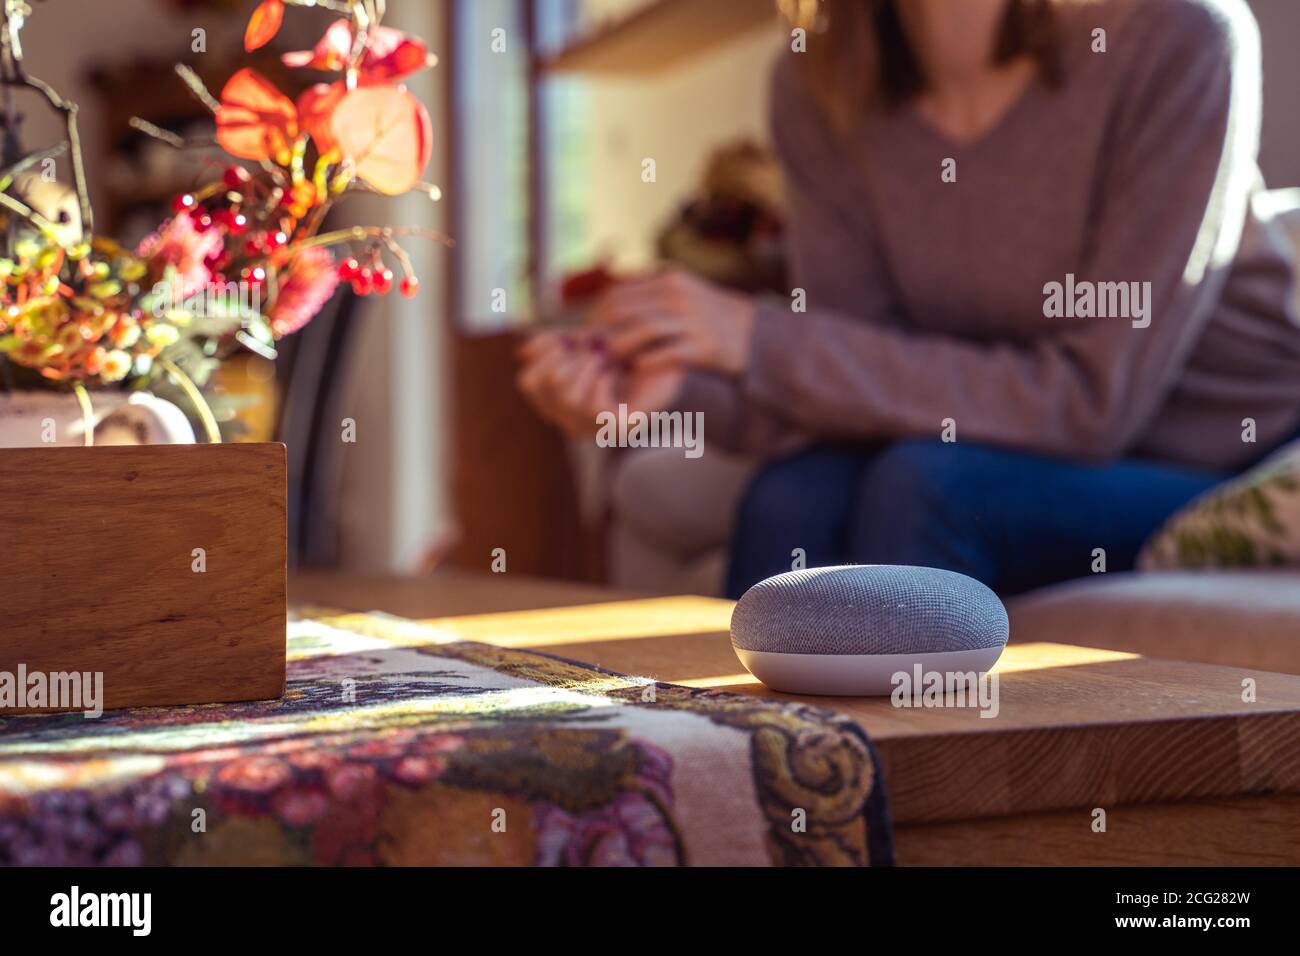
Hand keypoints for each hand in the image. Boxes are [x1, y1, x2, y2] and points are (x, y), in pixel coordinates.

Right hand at [515, 329, 684, 436]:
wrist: (675, 362)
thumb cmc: (632, 352)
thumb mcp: (590, 342)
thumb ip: (557, 344)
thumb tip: (522, 348)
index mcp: (558, 399)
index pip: (528, 380)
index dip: (543, 354)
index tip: (570, 338)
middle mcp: (570, 419)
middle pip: (541, 386)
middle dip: (565, 357)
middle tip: (592, 346)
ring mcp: (592, 428)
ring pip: (565, 395)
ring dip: (586, 366)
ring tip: (606, 357)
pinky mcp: (616, 429)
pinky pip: (592, 407)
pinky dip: (602, 380)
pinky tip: (617, 371)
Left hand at [588, 269, 755, 376]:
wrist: (755, 335)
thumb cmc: (710, 317)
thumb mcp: (681, 291)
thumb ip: (649, 290)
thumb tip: (610, 293)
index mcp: (668, 279)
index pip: (618, 293)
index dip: (596, 315)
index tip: (586, 334)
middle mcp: (678, 295)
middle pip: (625, 310)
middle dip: (601, 331)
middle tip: (590, 351)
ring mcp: (691, 319)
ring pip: (642, 330)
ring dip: (620, 347)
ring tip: (609, 361)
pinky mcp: (702, 345)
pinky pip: (666, 353)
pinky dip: (646, 360)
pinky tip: (636, 368)